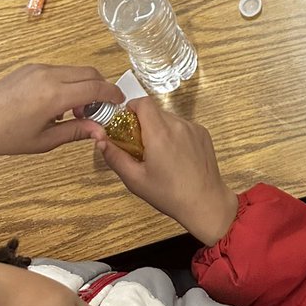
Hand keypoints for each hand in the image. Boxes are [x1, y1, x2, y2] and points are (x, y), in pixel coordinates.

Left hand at [0, 64, 122, 160]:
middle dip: (101, 88)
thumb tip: (101, 131)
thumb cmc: (7, 136)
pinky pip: (61, 70)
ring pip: (76, 70)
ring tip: (76, 110)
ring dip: (85, 85)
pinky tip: (60, 103)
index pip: (96, 88)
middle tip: (99, 110)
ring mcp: (40, 68)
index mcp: (54, 96)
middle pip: (90, 73)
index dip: (112, 95)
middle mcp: (50, 76)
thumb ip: (77, 131)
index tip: (120, 103)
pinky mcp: (32, 67)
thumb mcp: (45, 141)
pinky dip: (70, 82)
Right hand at [97, 97, 237, 245]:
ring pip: (169, 118)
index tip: (125, 124)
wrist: (205, 202)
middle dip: (143, 123)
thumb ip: (115, 157)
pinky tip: (175, 157)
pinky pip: (182, 126)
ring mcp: (193, 128)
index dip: (131, 108)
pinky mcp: (202, 133)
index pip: (143, 102)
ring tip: (158, 155)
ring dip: (159, 129)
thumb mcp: (135, 179)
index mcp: (159, 133)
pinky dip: (174, 135)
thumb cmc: (169, 194)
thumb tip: (100, 140)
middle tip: (139, 146)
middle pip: (155, 111)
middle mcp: (177, 125)